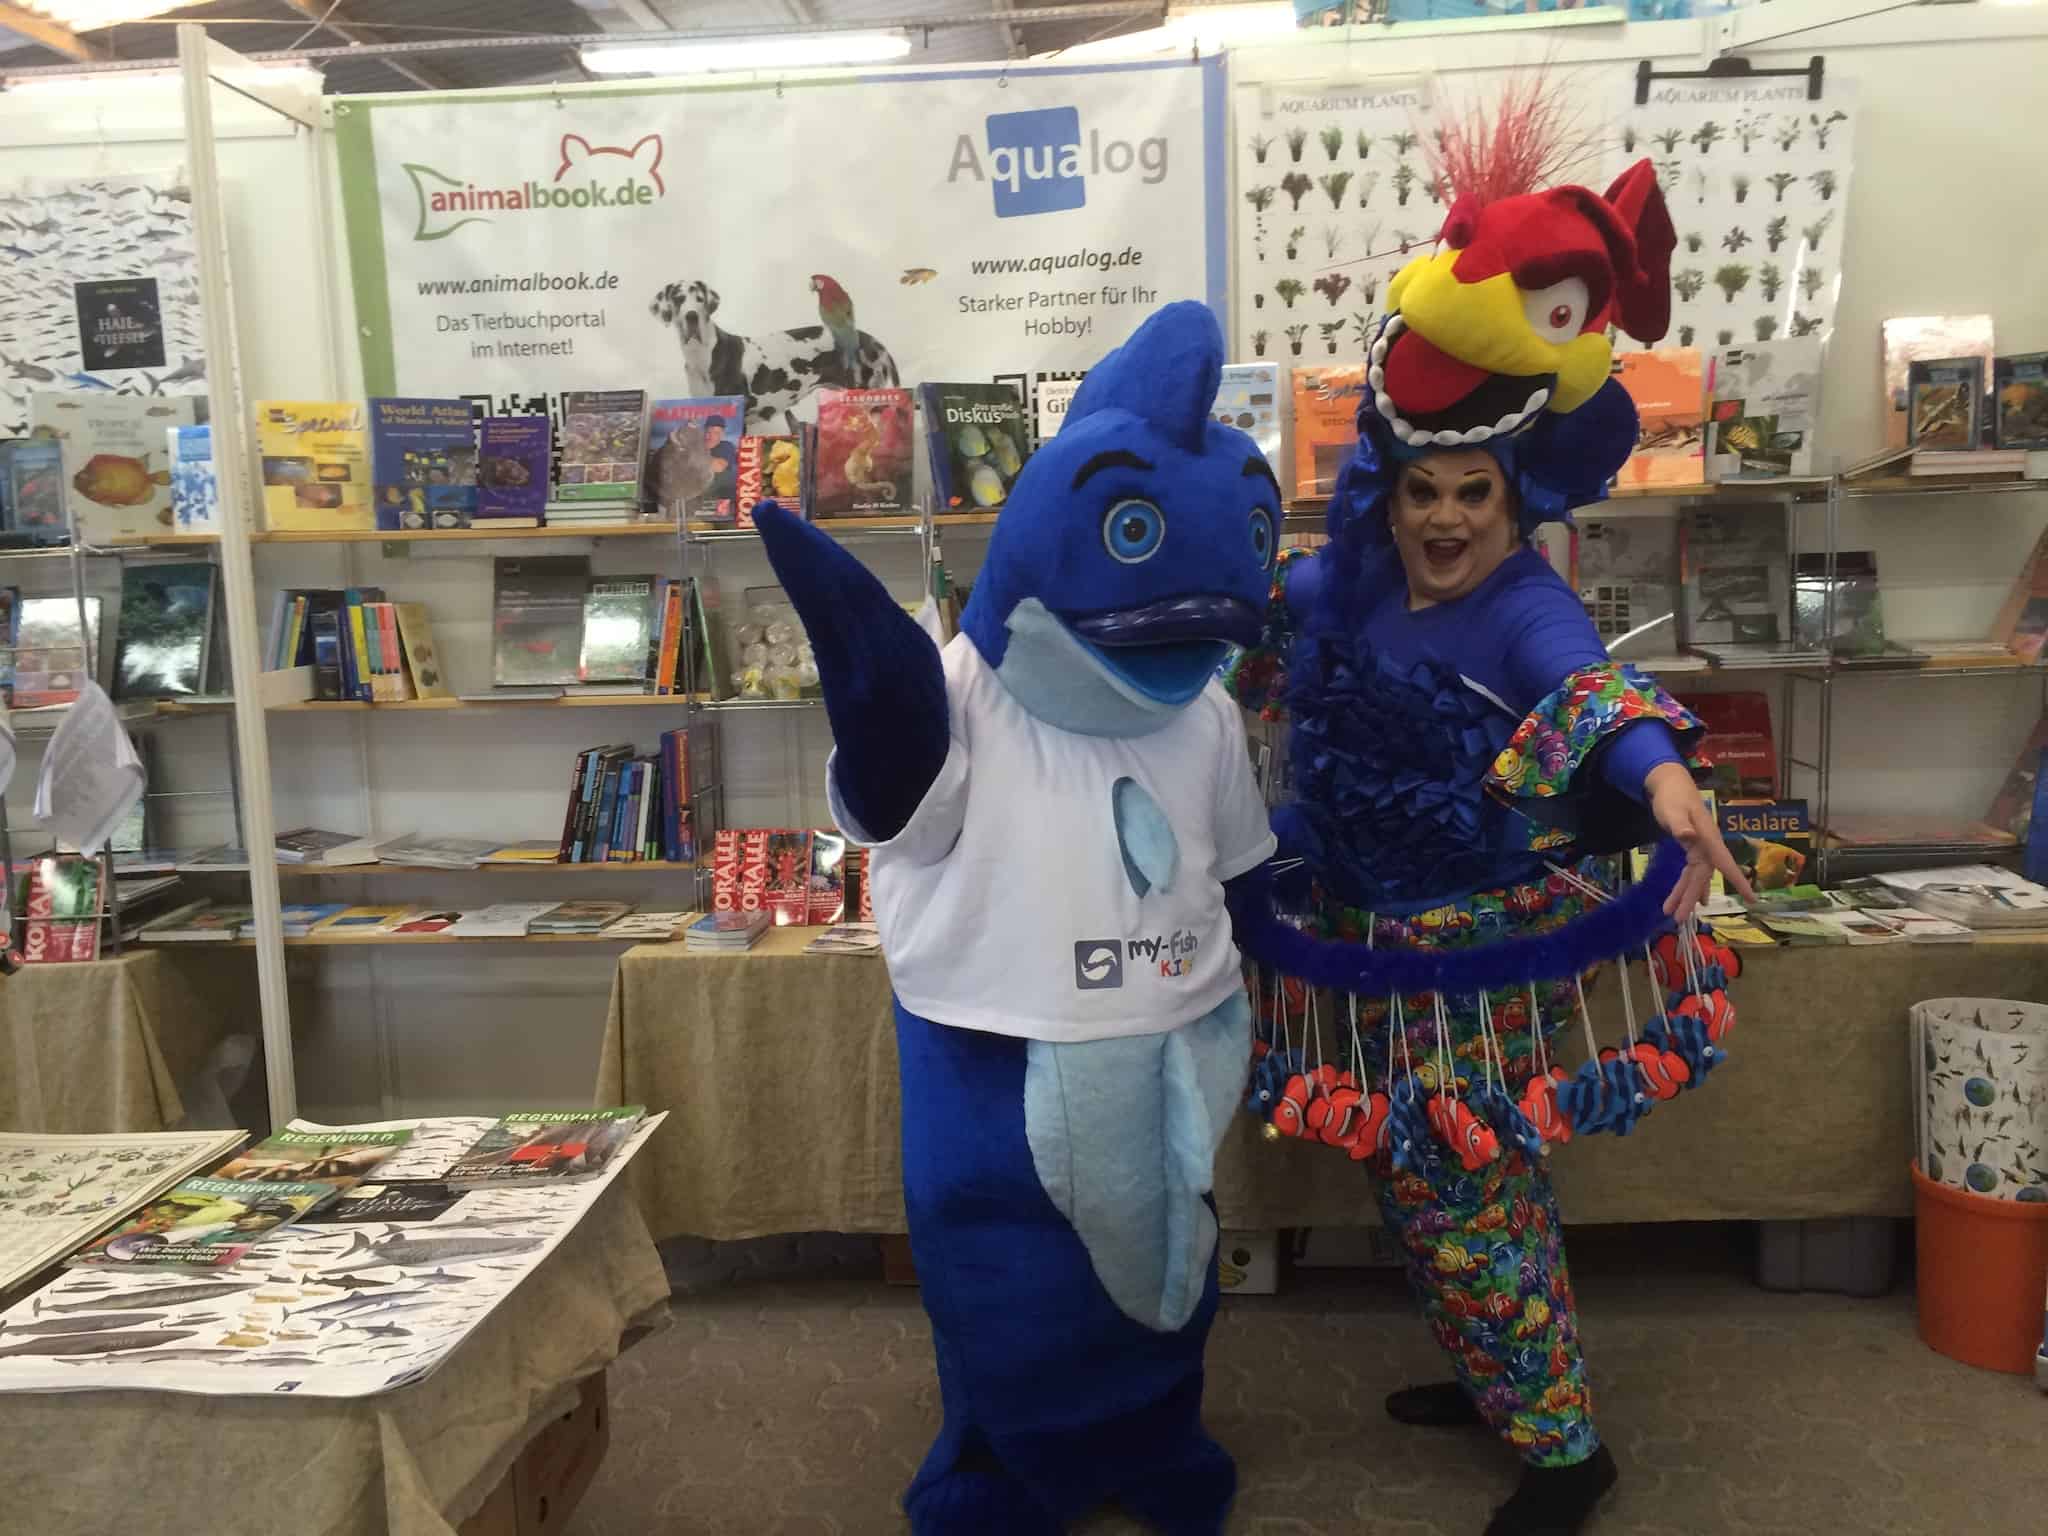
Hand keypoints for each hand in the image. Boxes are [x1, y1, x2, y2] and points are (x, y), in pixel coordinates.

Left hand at [1644, 762, 1755, 920]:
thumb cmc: (1673, 796)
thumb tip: (1688, 836)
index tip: (1752, 899)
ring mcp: (1700, 848)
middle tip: (1679, 918)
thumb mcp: (1672, 810)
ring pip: (1696, 877)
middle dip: (1692, 897)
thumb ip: (1679, 824)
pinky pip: (1690, 872)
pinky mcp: (1692, 849)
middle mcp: (1707, 846)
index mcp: (1708, 837)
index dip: (1738, 881)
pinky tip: (1691, 900)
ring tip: (1673, 914)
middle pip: (1703, 876)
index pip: (1724, 862)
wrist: (1670, 784)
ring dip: (1686, 895)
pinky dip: (1686, 885)